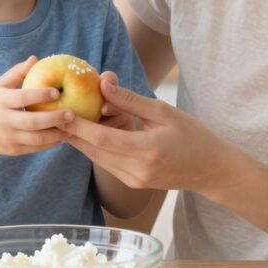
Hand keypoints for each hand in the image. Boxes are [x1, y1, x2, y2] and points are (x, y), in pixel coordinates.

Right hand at [0, 56, 73, 156]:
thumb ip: (16, 72)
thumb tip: (35, 59)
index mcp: (1, 101)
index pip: (22, 98)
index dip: (40, 95)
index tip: (57, 92)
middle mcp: (4, 121)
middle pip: (32, 122)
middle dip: (54, 118)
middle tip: (72, 113)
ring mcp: (8, 138)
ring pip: (36, 139)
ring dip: (57, 134)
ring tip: (73, 127)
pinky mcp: (14, 150)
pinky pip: (36, 148)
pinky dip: (51, 143)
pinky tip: (64, 135)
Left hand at [61, 74, 237, 194]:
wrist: (212, 170)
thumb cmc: (193, 135)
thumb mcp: (164, 111)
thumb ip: (130, 100)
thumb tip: (103, 83)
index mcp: (147, 150)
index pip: (103, 139)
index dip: (79, 126)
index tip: (61, 111)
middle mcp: (137, 170)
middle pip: (94, 151)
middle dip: (73, 132)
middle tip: (55, 112)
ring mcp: (133, 180)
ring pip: (97, 158)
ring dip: (82, 140)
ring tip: (67, 119)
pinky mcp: (132, 183)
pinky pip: (107, 163)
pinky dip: (96, 147)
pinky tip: (89, 131)